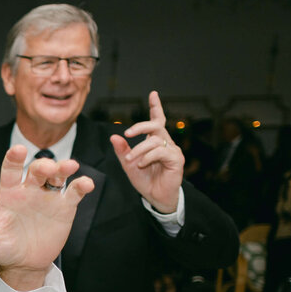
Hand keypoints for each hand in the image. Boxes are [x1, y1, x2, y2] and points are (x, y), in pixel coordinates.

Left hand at [0, 145, 92, 290]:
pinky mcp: (65, 207)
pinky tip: (85, 184)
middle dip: (42, 166)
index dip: (13, 159)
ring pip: (57, 176)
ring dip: (63, 169)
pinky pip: (74, 192)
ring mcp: (48, 196)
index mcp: (9, 193)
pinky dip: (81, 185)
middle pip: (37, 170)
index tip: (17, 149)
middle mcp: (29, 190)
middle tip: (47, 168)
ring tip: (70, 166)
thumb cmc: (3, 247)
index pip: (10, 171)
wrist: (24, 262)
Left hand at [110, 90, 182, 213]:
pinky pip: (160, 152)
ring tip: (132, 161)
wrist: (155, 197)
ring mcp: (172, 151)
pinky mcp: (176, 160)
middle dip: (141, 126)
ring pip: (155, 140)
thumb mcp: (128, 164)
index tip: (153, 93)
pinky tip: (142, 164)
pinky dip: (148, 157)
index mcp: (155, 141)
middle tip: (127, 133)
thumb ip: (122, 151)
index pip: (157, 120)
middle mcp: (165, 143)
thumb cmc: (144, 180)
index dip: (156, 107)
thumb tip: (114, 136)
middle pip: (156, 125)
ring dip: (139, 149)